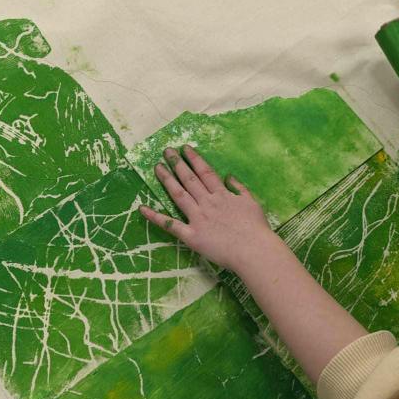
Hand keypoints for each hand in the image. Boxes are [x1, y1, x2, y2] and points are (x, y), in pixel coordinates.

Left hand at [139, 145, 280, 270]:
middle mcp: (207, 203)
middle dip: (177, 164)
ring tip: (157, 167)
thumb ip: (239, 189)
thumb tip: (229, 177)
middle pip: (189, 180)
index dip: (194, 159)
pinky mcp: (191, 236)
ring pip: (179, 195)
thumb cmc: (256, 228)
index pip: (205, 172)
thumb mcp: (252, 202)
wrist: (253, 250)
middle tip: (166, 151)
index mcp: (222, 195)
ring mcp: (198, 218)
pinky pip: (171, 225)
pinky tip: (142, 208)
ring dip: (167, 180)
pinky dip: (156, 217)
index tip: (185, 148)